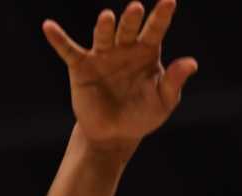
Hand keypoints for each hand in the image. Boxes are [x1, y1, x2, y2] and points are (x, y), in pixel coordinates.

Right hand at [43, 1, 197, 147]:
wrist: (114, 135)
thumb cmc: (142, 115)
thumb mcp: (163, 102)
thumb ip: (174, 81)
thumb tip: (192, 63)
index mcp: (147, 52)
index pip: (155, 30)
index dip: (162, 16)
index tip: (169, 1)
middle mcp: (124, 47)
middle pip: (128, 28)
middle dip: (131, 19)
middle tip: (135, 8)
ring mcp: (101, 55)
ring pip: (103, 36)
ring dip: (104, 27)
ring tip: (107, 18)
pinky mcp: (81, 68)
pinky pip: (69, 50)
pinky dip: (58, 39)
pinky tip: (49, 27)